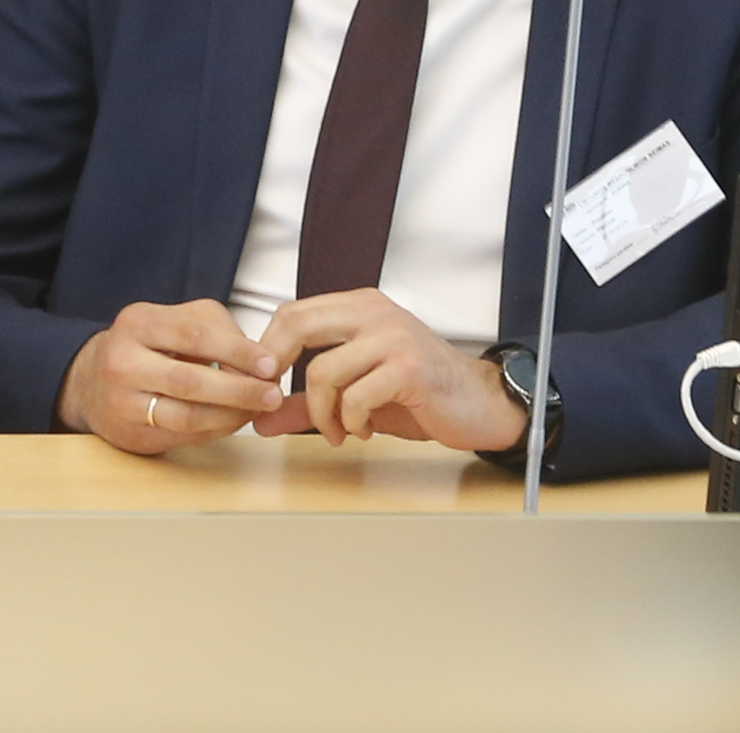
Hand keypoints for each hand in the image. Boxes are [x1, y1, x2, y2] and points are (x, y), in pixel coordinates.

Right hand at [57, 299, 283, 454]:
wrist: (91, 381)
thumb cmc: (148, 345)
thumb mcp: (178, 319)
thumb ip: (219, 331)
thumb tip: (257, 362)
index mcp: (139, 323)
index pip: (195, 335)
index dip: (238, 351)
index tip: (270, 364)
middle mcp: (123, 361)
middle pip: (189, 380)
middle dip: (239, 390)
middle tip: (272, 394)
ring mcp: (122, 402)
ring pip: (185, 415)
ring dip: (230, 415)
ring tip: (258, 410)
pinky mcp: (128, 434)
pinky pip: (180, 436)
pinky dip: (213, 430)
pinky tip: (234, 421)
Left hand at [252, 289, 526, 452]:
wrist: (480, 403)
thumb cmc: (421, 393)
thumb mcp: (356, 396)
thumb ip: (308, 404)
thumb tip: (259, 420)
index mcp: (360, 307)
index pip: (293, 313)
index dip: (266, 349)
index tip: (262, 386)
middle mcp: (375, 313)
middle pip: (297, 325)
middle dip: (274, 369)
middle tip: (274, 401)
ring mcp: (393, 338)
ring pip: (323, 371)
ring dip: (322, 414)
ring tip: (339, 431)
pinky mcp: (409, 368)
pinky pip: (356, 397)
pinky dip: (351, 422)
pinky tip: (363, 431)